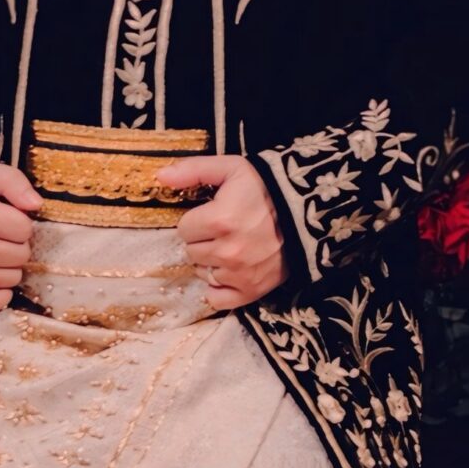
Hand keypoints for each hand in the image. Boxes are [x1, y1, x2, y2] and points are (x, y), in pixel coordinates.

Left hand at [159, 156, 286, 309]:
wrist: (308, 211)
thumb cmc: (265, 188)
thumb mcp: (231, 168)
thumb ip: (193, 170)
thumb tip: (160, 176)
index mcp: (219, 220)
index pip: (184, 229)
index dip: (197, 220)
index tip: (214, 214)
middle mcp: (227, 251)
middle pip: (191, 252)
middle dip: (203, 240)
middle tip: (225, 230)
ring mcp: (239, 274)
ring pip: (202, 273)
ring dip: (211, 262)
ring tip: (232, 246)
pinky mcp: (251, 291)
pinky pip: (216, 298)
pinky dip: (219, 287)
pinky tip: (230, 271)